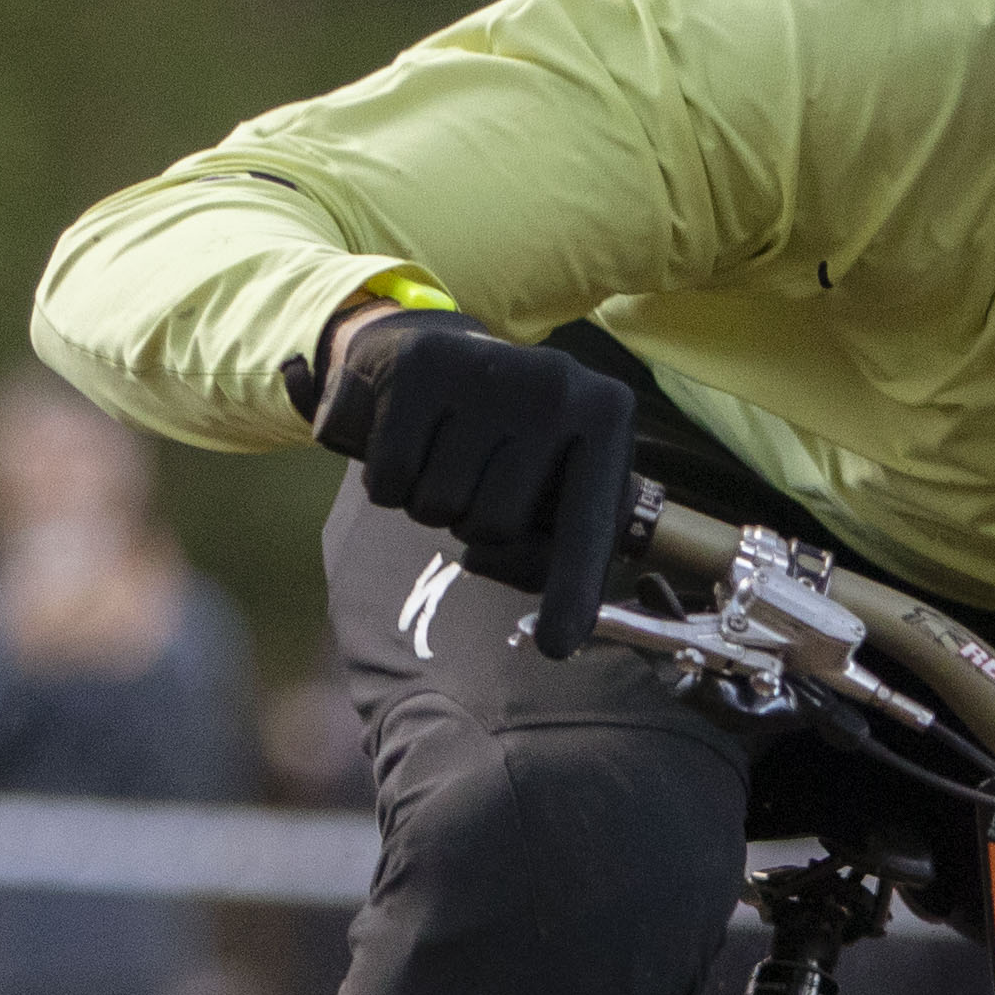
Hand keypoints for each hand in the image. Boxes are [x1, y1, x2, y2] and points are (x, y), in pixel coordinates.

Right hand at [307, 306, 637, 657]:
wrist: (438, 348)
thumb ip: (558, 553)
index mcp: (606, 416)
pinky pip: (390, 479)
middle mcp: (558, 385)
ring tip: (445, 456)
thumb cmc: (507, 443)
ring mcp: (489, 369)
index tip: (560, 646)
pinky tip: (408, 440)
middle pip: (495, 526)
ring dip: (430, 501)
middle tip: (476, 478)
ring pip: (439, 505)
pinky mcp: (419, 365)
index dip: (572, 590)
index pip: (585, 524)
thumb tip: (559, 636)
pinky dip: (388, 482)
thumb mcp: (549, 487)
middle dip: (473, 522)